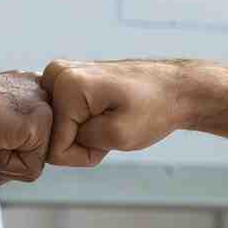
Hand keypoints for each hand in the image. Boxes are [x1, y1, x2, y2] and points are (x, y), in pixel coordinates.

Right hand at [0, 73, 51, 185]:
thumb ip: (17, 143)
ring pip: (36, 163)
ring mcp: (42, 103)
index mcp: (29, 90)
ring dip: (5, 163)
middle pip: (38, 154)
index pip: (35, 143)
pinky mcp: (39, 120)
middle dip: (7, 158)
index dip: (4, 152)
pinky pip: (31, 168)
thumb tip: (34, 164)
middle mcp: (40, 90)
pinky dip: (3, 166)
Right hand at [41, 58, 201, 166]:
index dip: (81, 154)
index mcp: (67, 85)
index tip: (107, 140)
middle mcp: (58, 74)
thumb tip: (52, 140)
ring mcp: (61, 73)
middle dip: (80, 141)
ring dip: (83, 131)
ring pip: (58, 126)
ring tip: (110, 119)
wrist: (175, 88)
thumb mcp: (118, 136)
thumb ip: (78, 143)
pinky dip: (84, 121)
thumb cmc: (154, 108)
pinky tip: (106, 112)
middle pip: (52, 135)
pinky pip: (64, 115)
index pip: (53, 147)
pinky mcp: (68, 78)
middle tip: (111, 128)